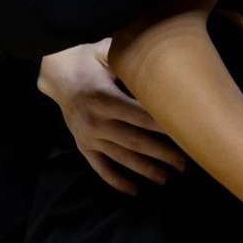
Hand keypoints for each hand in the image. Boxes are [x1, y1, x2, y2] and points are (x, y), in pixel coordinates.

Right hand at [39, 41, 188, 194]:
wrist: (56, 74)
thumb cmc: (88, 59)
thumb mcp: (107, 51)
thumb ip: (129, 57)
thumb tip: (160, 54)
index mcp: (103, 98)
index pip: (140, 116)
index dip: (163, 126)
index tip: (185, 134)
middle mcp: (95, 121)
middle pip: (135, 141)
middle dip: (161, 153)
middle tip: (185, 163)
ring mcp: (88, 137)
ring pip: (121, 158)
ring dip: (145, 169)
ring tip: (167, 178)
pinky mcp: (83, 146)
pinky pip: (100, 168)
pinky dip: (117, 181)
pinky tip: (135, 191)